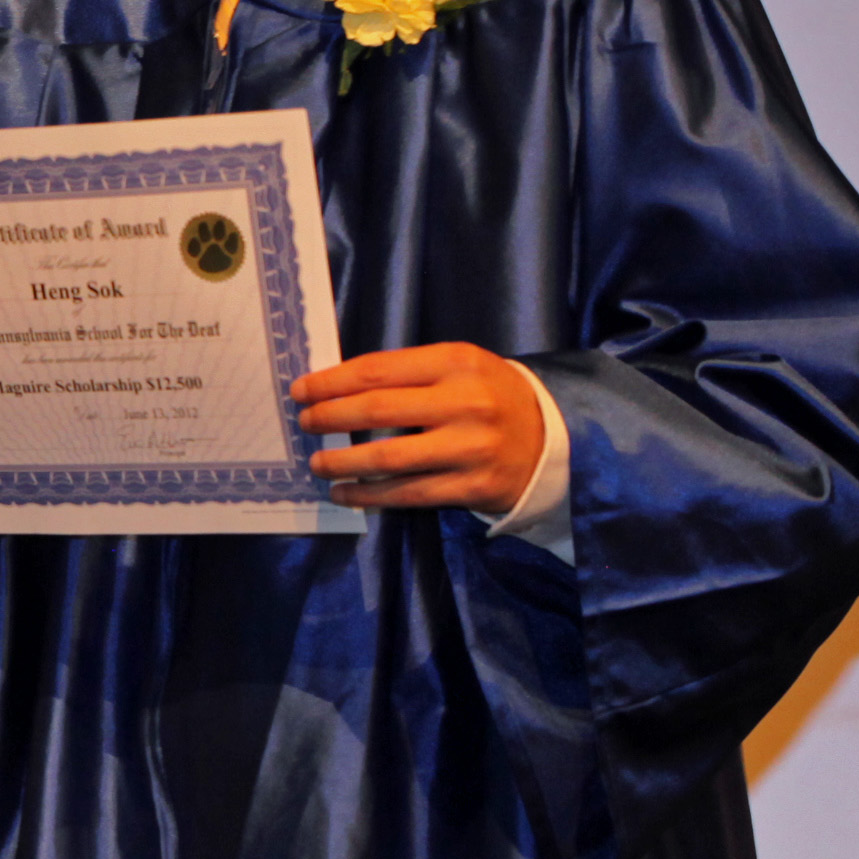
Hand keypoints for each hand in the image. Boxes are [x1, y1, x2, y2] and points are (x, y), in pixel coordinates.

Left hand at [293, 343, 542, 515]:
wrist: (557, 440)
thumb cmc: (492, 397)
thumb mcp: (459, 368)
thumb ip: (409, 373)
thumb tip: (337, 387)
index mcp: (457, 362)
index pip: (378, 370)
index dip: (332, 381)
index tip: (302, 390)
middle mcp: (465, 402)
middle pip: (378, 409)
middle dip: (330, 417)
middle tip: (305, 423)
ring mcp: (471, 448)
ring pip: (389, 458)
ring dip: (343, 462)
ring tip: (318, 462)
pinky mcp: (475, 487)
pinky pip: (410, 494)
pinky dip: (370, 495)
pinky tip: (346, 493)